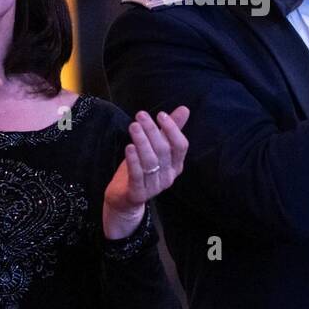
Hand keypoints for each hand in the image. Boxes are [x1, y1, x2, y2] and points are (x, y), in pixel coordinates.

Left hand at [103, 107, 190, 239]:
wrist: (124, 198)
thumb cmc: (141, 168)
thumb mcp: (155, 147)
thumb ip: (170, 130)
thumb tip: (184, 109)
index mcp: (176, 165)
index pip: (181, 146)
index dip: (173, 129)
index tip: (160, 114)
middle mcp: (168, 177)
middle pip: (164, 151)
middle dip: (152, 131)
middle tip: (140, 115)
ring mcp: (154, 187)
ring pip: (150, 161)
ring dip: (142, 141)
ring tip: (133, 126)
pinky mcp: (138, 194)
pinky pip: (137, 175)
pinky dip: (134, 160)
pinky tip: (128, 147)